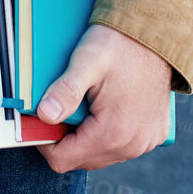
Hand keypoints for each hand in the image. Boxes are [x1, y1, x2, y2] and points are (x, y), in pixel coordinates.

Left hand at [37, 24, 173, 172]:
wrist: (155, 34)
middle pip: (82, 159)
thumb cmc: (119, 44)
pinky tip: (102, 107)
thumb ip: (65, 91)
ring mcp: (145, 142)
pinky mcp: (153, 134)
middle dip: (64, 137)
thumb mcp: (86, 61)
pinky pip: (121, 145)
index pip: (63, 159)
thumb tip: (44, 115)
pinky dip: (106, 133)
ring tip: (80, 103)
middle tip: (58, 106)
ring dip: (85, 136)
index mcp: (113, 133)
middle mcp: (132, 145)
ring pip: (101, 154)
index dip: (43, 140)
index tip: (37, 119)